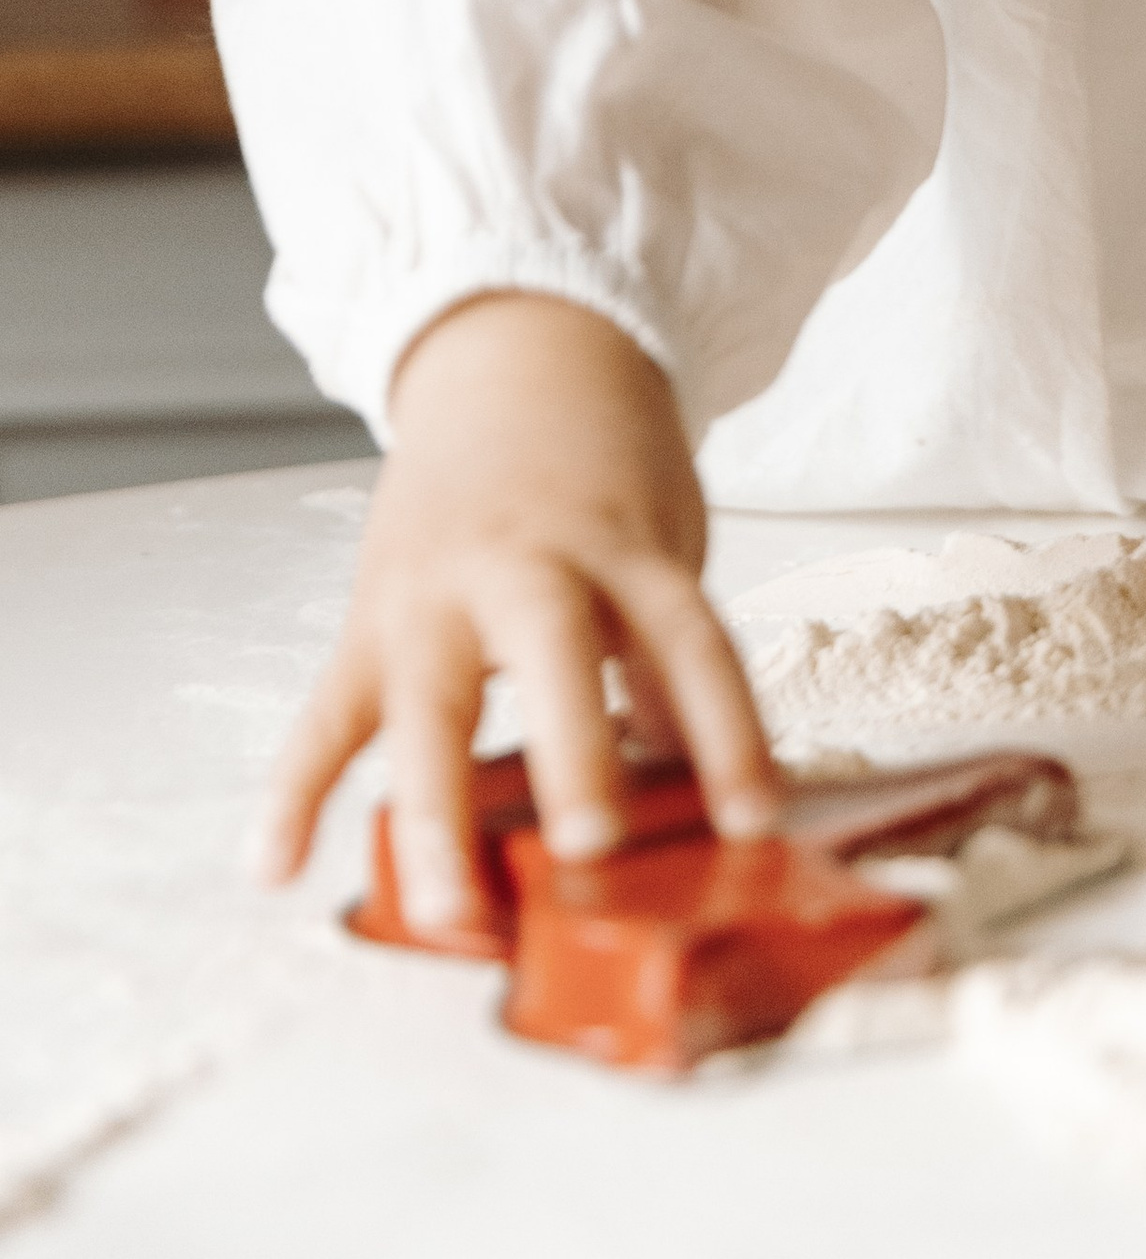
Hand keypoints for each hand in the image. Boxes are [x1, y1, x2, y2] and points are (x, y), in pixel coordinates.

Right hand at [258, 293, 780, 934]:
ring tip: (445, 908)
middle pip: (554, 653)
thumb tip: (687, 779)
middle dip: (573, 750)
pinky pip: (329, 712)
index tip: (752, 822)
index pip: (689, 641)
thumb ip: (667, 653)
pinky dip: (296, 790)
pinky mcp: (370, 617)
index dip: (727, 732)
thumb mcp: (663, 541)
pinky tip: (275, 867)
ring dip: (438, 807)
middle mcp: (530, 564)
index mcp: (623, 546)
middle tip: (593, 845)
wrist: (519, 355)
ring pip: (430, 699)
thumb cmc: (602, 473)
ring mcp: (439, 590)